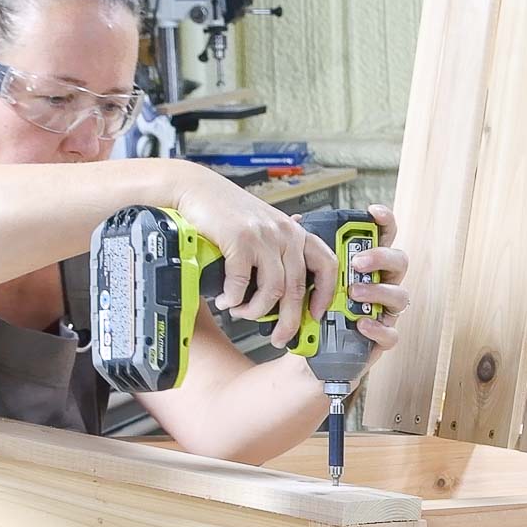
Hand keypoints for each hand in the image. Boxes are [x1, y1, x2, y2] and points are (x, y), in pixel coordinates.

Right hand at [174, 164, 337, 346]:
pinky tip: (225, 300)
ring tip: (241, 312)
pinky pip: (242, 282)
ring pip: (272, 290)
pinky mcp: (240, 240)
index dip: (325, 295)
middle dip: (288, 321)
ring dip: (255, 310)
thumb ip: (280, 252)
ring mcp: (264, 237)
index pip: (327, 266)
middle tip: (279, 337)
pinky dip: (233, 298)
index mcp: (296, 233)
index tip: (316, 316)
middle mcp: (285, 234)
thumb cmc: (231, 211)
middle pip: (297, 289)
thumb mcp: (266, 228)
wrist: (200, 189)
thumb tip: (290, 290)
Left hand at [296, 203, 409, 366]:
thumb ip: (308, 250)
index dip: (384, 222)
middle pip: (399, 262)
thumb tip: (297, 222)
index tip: (373, 213)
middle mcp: (382, 284)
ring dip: (378, 291)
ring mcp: (384, 311)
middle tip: (358, 261)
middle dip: (381, 258)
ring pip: (400, 296)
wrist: (311, 349)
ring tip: (354, 293)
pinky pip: (391, 333)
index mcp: (368, 265)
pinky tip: (360, 324)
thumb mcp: (309, 276)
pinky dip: (377, 328)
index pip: (384, 237)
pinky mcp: (382, 338)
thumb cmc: (317, 307)